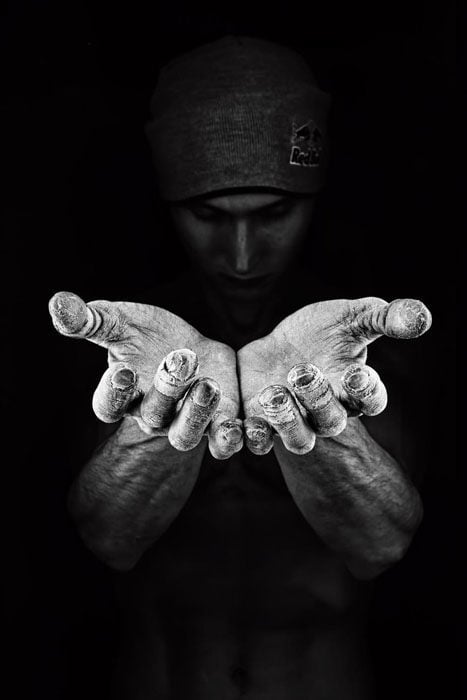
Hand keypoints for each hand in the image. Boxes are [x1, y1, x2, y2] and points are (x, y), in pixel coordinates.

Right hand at [49, 291, 242, 458]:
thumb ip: (92, 320)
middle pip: (153, 415)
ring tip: (207, 385)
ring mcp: (183, 423)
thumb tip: (57, 303)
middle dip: (166, 389)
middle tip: (179, 359)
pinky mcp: (216, 422)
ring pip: (186, 434)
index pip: (108, 404)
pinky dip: (229, 437)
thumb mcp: (121, 322)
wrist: (192, 350)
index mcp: (123, 395)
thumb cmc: (149, 337)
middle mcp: (150, 416)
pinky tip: (238, 425)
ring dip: (197, 414)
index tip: (122, 371)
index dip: (114, 392)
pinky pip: (221, 440)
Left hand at [238, 297, 430, 454]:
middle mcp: (328, 411)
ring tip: (274, 394)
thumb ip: (385, 317)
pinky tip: (242, 422)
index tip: (356, 373)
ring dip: (287, 422)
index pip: (370, 398)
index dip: (365, 390)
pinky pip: (259, 440)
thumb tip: (422, 316)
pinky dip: (251, 436)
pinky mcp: (263, 423)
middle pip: (331, 420)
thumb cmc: (323, 333)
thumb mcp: (353, 317)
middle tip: (305, 372)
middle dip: (319, 399)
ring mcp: (295, 421)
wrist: (280, 349)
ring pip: (298, 439)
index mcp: (353, 388)